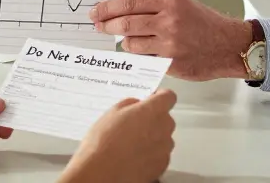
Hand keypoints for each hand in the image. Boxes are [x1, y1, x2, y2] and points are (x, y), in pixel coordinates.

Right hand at [59, 90, 176, 182]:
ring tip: (131, 144)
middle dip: (153, 119)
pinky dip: (151, 154)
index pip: (168, 96)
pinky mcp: (162, 166)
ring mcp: (164, 148)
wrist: (101, 173)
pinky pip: (160, 154)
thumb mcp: (111, 113)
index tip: (152, 99)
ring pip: (163, 137)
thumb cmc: (103, 143)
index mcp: (151, 110)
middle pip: (165, 118)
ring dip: (153, 137)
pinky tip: (134, 157)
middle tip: (134, 125)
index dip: (159, 96)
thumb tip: (137, 106)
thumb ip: (130, 105)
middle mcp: (163, 128)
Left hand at [91, 0, 251, 80]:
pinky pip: (145, 60)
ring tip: (133, 40)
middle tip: (98, 26)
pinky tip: (147, 53)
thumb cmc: (206, 24)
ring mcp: (169, 44)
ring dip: (127, 43)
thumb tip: (124, 13)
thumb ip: (155, 8)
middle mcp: (168, 21)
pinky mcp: (171, 64)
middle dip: (107, 25)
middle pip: (126, 23)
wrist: (229, 45)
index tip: (96, 11)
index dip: (108, 8)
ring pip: (132, 44)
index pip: (130, 3)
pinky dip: (142, 56)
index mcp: (170, 1)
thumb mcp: (182, 5)